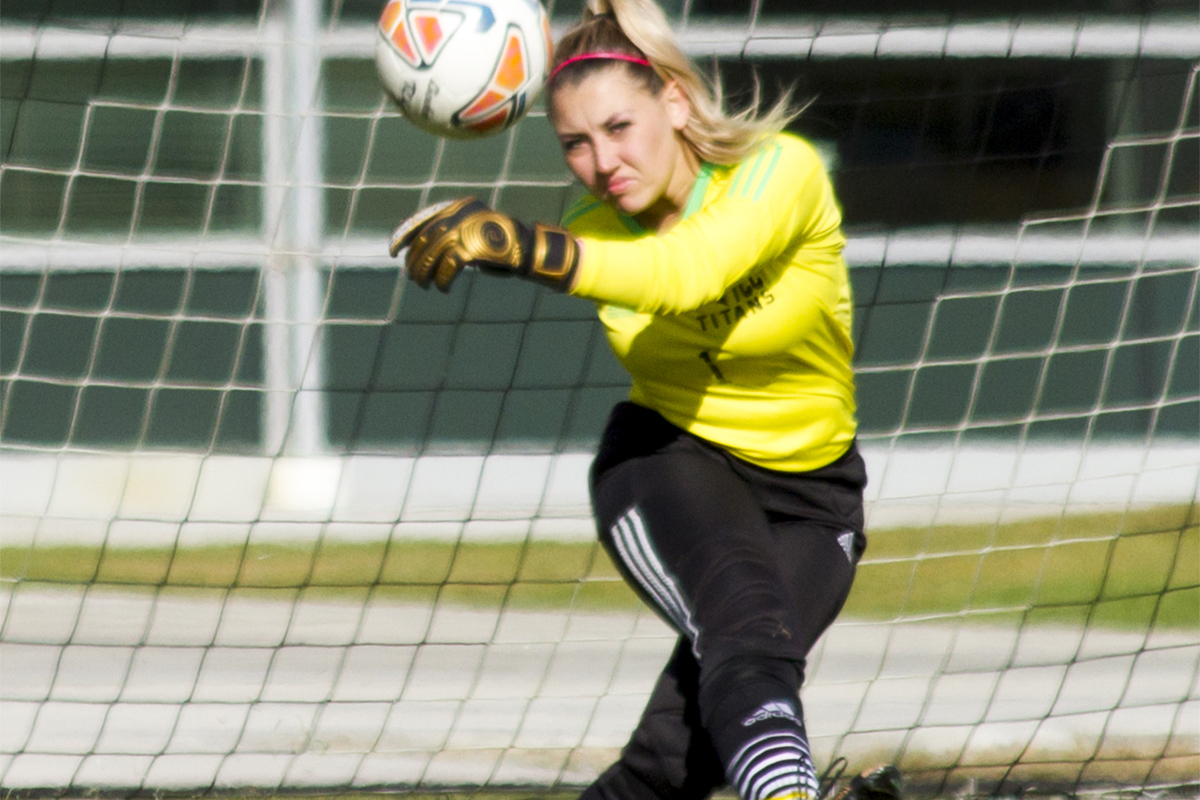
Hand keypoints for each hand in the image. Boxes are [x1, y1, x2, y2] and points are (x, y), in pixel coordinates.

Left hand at [389, 197, 579, 292]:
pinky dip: (443, 280)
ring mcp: (466, 231)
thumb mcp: (472, 231)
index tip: (393, 251)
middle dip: (415, 261)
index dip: (404, 235)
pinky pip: (449, 267)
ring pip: (433, 254)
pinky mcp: (473, 248)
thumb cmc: (498, 244)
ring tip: (424, 285)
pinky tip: (444, 289)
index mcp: (457, 208)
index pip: (423, 219)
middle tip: (412, 277)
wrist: (526, 248)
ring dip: (424, 273)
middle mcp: (459, 216)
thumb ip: (449, 233)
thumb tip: (417, 248)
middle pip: (426, 240)